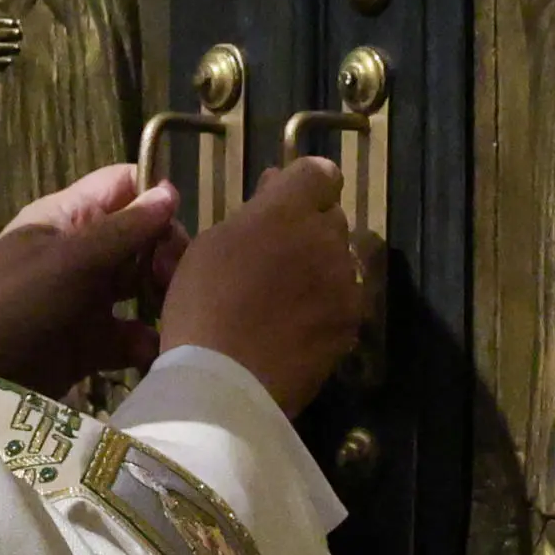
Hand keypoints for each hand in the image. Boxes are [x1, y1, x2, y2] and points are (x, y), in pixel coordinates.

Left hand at [0, 164, 182, 397]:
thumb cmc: (12, 302)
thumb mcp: (69, 260)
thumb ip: (123, 229)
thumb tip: (170, 192)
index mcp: (68, 218)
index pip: (121, 187)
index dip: (154, 196)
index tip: (177, 224)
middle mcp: (79, 254)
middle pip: (140, 239)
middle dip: (166, 254)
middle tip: (176, 280)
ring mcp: (83, 301)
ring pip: (139, 290)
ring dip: (163, 300)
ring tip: (178, 316)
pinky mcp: (86, 346)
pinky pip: (127, 338)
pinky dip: (144, 345)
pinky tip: (154, 353)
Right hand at [158, 156, 366, 414]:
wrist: (225, 380)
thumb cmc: (202, 305)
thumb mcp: (210, 245)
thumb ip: (253, 211)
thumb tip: (276, 188)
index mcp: (287, 210)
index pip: (320, 173)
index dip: (303, 185)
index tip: (282, 201)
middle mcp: (326, 238)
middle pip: (332, 216)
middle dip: (309, 226)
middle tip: (274, 252)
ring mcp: (345, 282)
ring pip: (340, 259)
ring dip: (319, 266)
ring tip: (284, 296)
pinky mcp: (352, 321)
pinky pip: (344, 299)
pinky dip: (326, 304)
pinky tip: (296, 325)